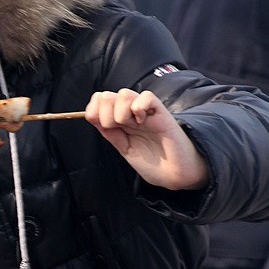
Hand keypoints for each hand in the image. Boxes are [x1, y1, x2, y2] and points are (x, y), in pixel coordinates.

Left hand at [85, 89, 209, 190]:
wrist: (175, 175)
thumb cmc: (154, 163)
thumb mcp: (125, 149)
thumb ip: (111, 134)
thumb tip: (93, 117)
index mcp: (121, 121)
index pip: (99, 101)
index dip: (94, 111)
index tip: (102, 126)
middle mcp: (132, 113)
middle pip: (107, 96)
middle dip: (106, 114)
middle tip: (118, 128)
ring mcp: (146, 112)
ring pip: (124, 94)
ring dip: (121, 112)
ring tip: (132, 125)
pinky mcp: (161, 113)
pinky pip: (146, 97)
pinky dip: (139, 108)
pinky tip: (143, 121)